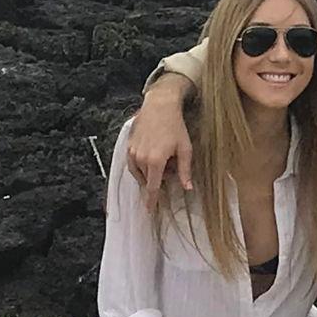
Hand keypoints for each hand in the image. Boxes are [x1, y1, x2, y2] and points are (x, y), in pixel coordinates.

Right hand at [126, 79, 195, 210]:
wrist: (159, 106)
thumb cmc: (175, 126)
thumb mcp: (185, 149)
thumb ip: (185, 170)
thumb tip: (188, 189)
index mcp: (155, 161)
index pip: (153, 188)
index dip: (152, 201)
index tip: (150, 211)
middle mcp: (141, 159)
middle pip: (148, 180)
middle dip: (159, 179)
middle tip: (170, 165)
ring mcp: (132, 153)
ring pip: (140, 173)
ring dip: (150, 173)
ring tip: (163, 158)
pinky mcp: (128, 147)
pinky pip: (134, 165)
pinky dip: (142, 167)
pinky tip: (152, 157)